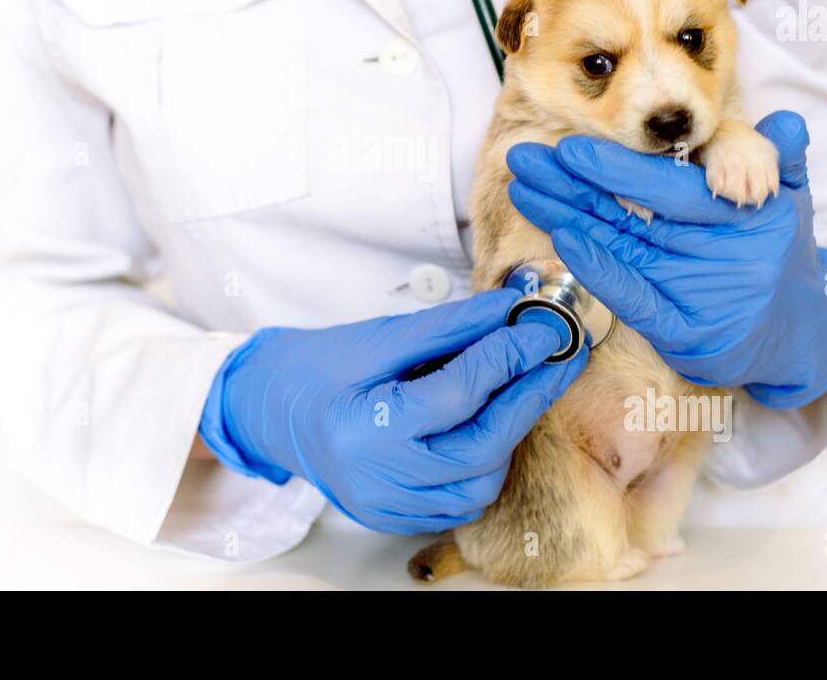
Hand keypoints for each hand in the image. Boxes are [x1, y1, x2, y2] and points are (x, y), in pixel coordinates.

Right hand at [199, 290, 586, 533]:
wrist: (268, 409)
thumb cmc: (318, 367)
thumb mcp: (379, 337)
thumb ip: (448, 327)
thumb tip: (509, 309)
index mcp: (365, 426)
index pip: (458, 392)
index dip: (508, 357)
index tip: (543, 327)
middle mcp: (377, 477)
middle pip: (480, 446)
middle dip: (527, 398)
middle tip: (558, 358)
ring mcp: (386, 505)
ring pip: (478, 484)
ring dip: (509, 436)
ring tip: (521, 390)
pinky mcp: (393, 517)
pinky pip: (459, 503)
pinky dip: (485, 466)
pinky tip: (491, 429)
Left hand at [505, 111, 826, 409]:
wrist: (801, 333)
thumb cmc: (779, 252)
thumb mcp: (788, 199)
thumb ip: (778, 158)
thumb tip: (787, 120)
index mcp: (745, 211)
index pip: (670, 187)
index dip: (617, 169)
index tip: (568, 149)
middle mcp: (722, 252)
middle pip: (634, 214)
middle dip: (573, 186)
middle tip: (524, 159)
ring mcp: (702, 295)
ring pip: (623, 248)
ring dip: (567, 218)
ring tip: (524, 188)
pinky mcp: (686, 333)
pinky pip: (633, 297)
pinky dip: (597, 269)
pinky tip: (562, 241)